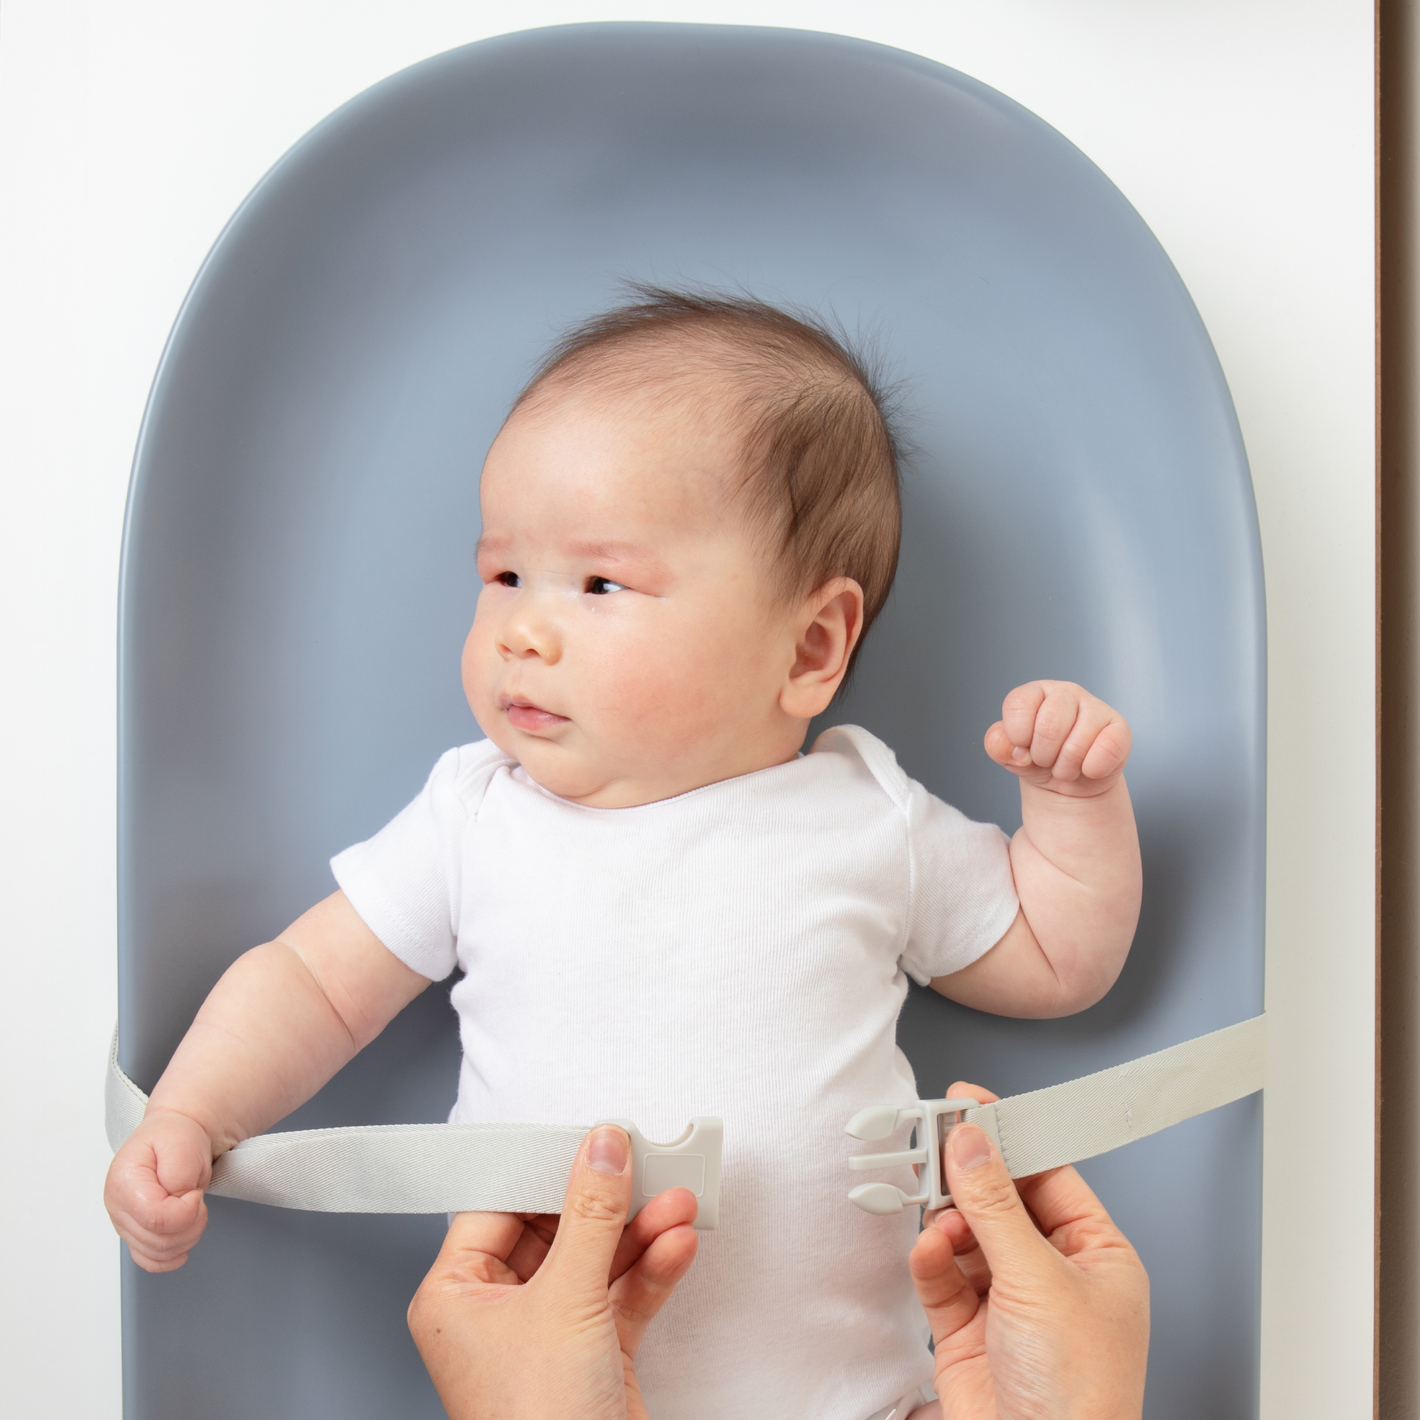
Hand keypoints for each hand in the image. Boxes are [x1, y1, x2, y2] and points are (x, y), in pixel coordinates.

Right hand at [103, 1107, 212, 1271]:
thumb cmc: (175, 1137)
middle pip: (158, 1241)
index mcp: (123, 1181)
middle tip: (197, 1198)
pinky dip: (173, 1255)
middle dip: (191, 1223)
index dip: (185, 1210)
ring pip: (158, 1254)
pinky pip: (151, 1262)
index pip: (154, 1218)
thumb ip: (178, 1176)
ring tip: (192, 1209)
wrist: (174, 1135)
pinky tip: (184, 1236)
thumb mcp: (182, 1144)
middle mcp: (117, 1207)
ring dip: (187, 1236)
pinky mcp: (135, 1235)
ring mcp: (125, 1224)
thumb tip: (178, 1204)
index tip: (194, 1193)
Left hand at [408, 1124, 698, 1419]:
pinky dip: (652, 1270)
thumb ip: (591, 1215)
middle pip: (557, 1229)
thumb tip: (602, 1149)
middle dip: (609, 1203)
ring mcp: (549, 1335)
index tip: (590, 1139)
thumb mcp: (567, 1301)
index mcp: (457, 1295)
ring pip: (597, 1260)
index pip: (500, 1205)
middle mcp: (498, 1313)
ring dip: (640, 1232)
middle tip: (646, 1164)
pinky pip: (624, 1295)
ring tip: (677, 1201)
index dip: (546, 1170)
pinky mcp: (594, 1356)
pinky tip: (676, 1244)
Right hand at [908, 1083, 1148, 1419]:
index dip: (1010, 1136)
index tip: (971, 1104)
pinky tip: (929, 1252)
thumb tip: (970, 1145)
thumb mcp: (1037, 1282)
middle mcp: (1053, 1275)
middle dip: (967, 1179)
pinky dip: (930, 1259)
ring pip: (965, 1234)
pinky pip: (941, 1274)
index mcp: (1096, 1255)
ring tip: (935, 1215)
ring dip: (946, 1221)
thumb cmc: (1080, 1397)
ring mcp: (1009, 1302)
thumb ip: (995, 1206)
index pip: (1050, 1174)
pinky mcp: (968, 1329)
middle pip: (1001, 1200)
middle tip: (934, 1144)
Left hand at [984, 681, 1130, 797]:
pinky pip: (1105, 752)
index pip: (1018, 704)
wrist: (1069, 784)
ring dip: (1065, 768)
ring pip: (1076, 745)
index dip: (1017, 736)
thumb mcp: (1010, 754)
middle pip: (1048, 726)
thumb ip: (998, 745)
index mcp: (1036, 692)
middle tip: (1047, 760)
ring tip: (1066, 765)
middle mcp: (1066, 692)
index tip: (1023, 747)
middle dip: (1043, 756)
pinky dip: (1091, 770)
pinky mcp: (1119, 728)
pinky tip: (1088, 767)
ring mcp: (1096, 707)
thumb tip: (1013, 748)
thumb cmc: (1038, 761)